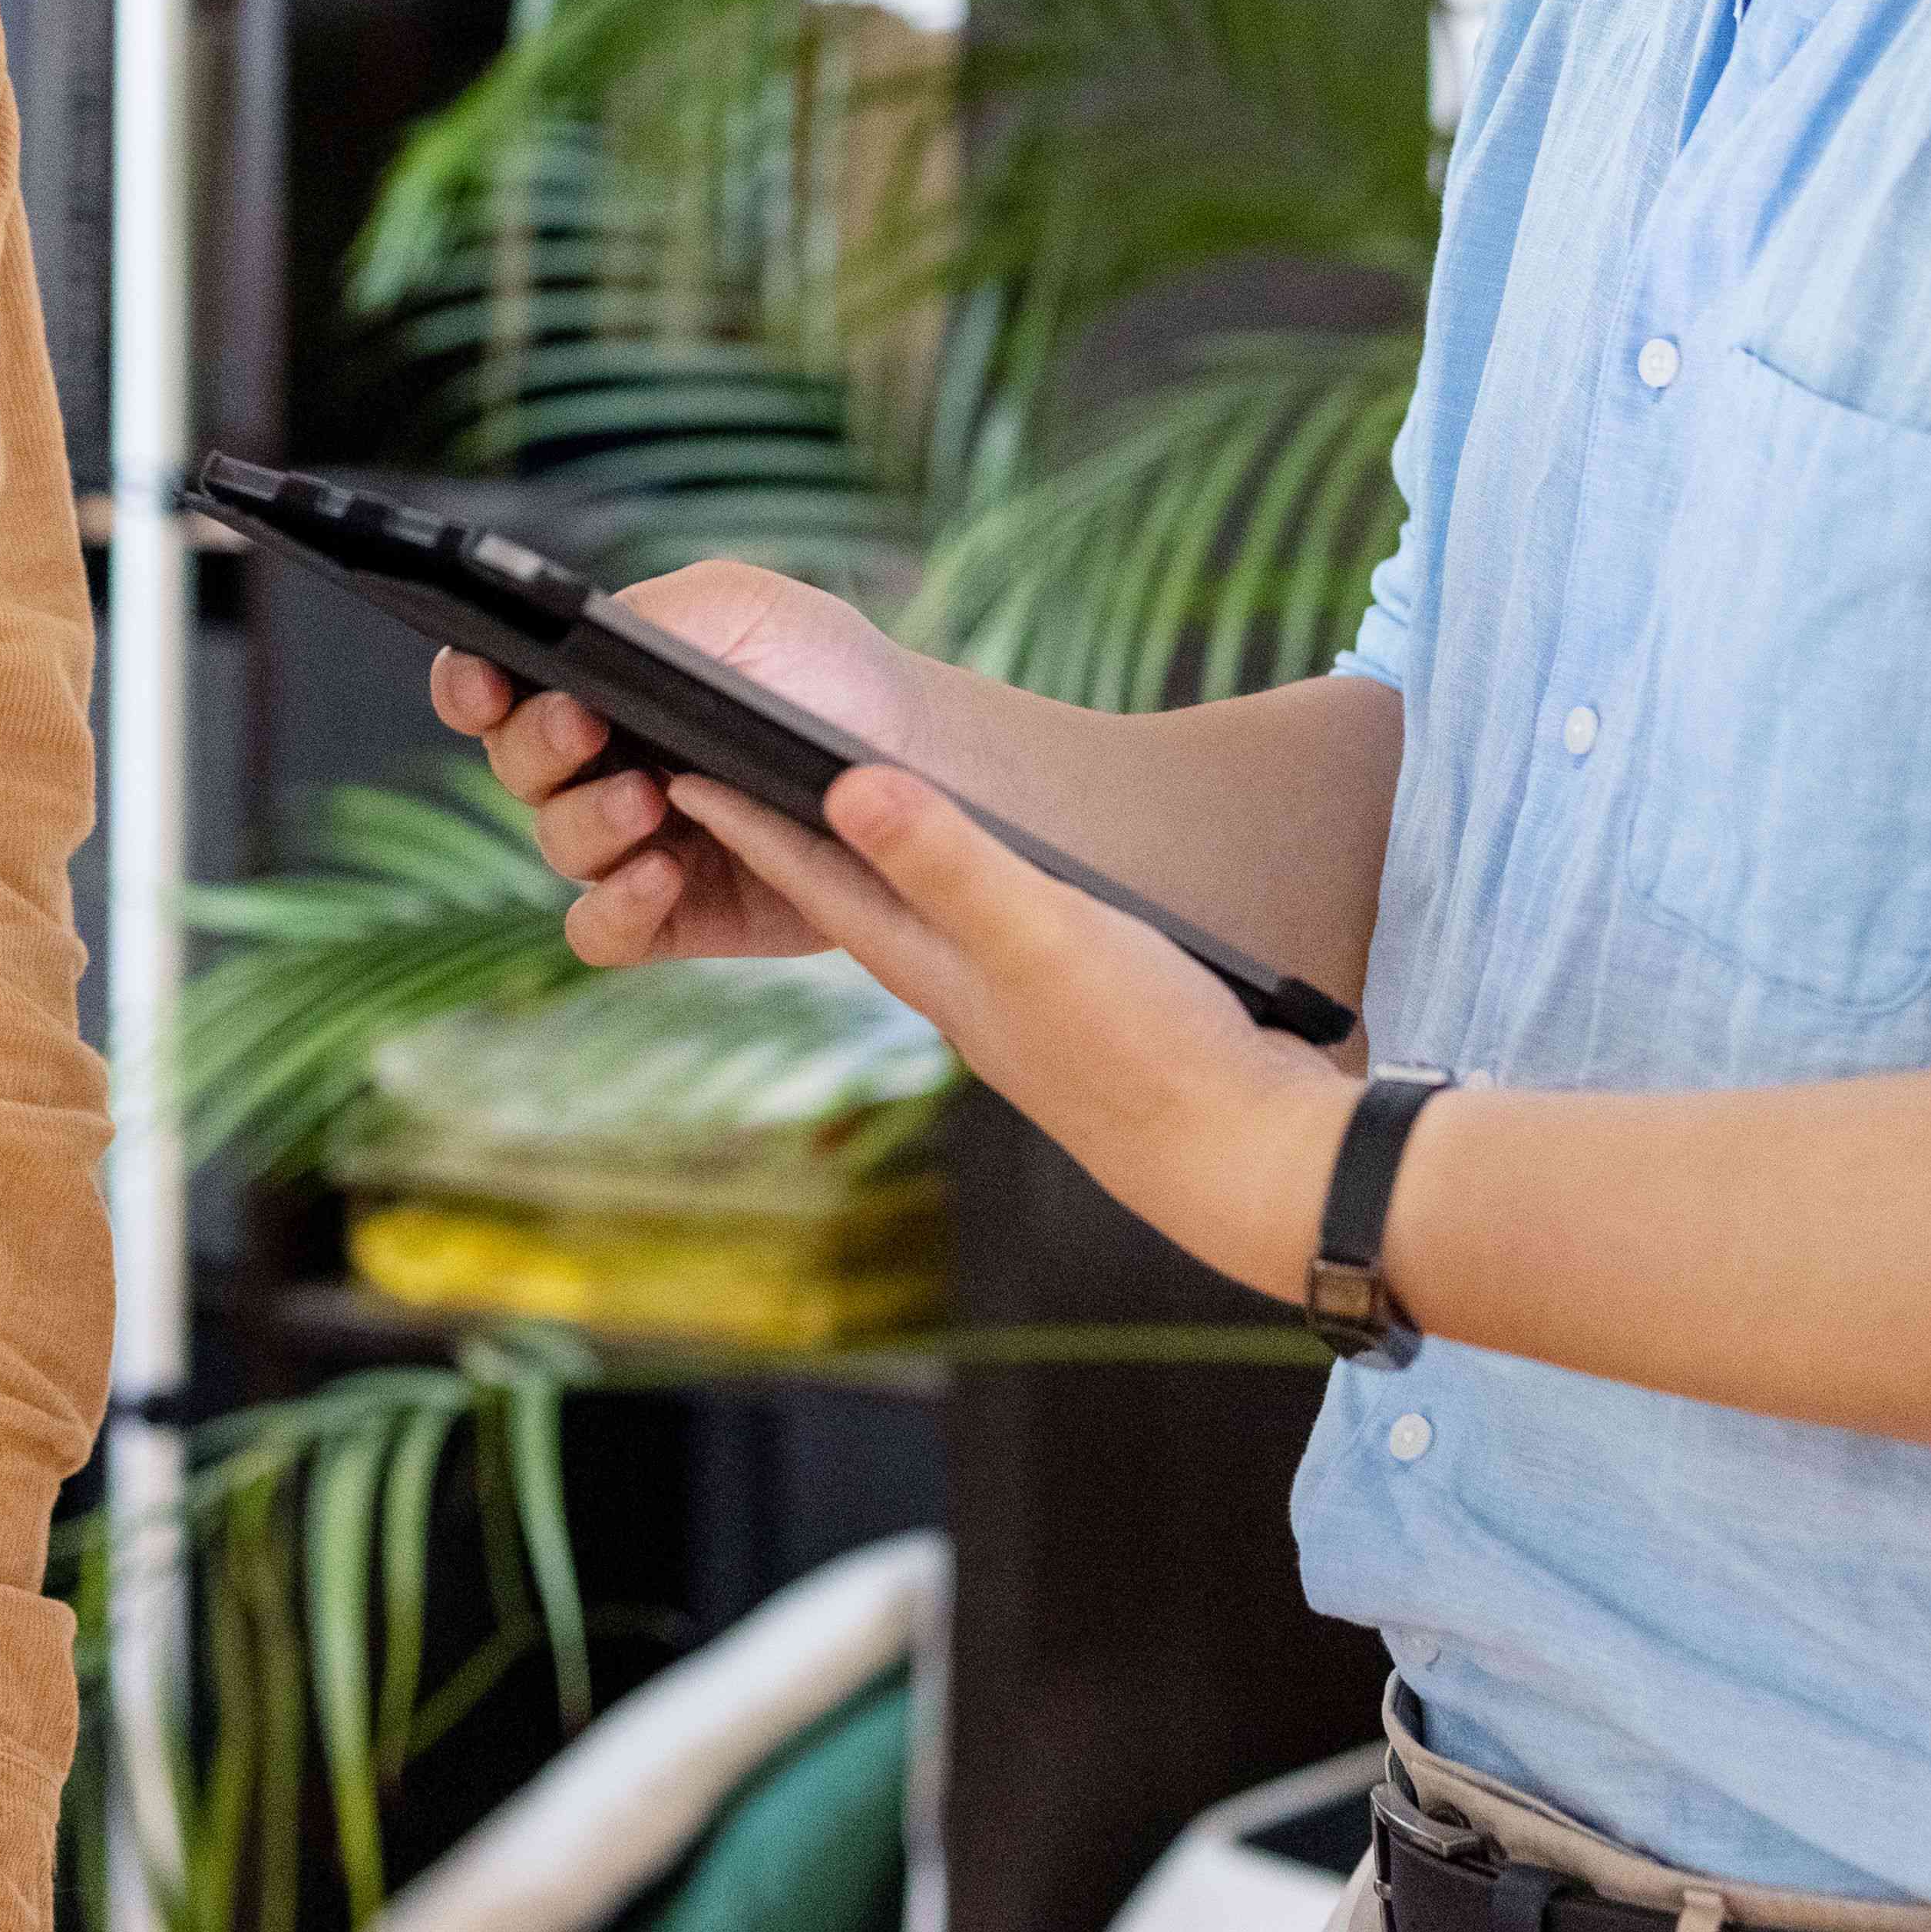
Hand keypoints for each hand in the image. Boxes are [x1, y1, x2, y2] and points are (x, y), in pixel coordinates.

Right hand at [429, 559, 931, 969]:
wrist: (919, 758)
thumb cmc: (824, 668)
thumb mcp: (741, 610)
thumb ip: (648, 620)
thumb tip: (572, 645)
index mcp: (597, 684)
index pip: (495, 688)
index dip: (468, 685)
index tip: (483, 679)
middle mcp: (600, 765)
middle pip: (514, 766)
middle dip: (537, 744)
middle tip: (587, 727)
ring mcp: (634, 844)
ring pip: (557, 845)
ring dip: (588, 822)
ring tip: (651, 801)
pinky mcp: (676, 915)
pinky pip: (601, 933)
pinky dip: (613, 909)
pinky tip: (661, 875)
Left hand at [668, 759, 1359, 1304]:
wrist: (1247, 1162)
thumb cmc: (1148, 1048)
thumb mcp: (1043, 932)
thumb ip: (950, 862)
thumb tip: (847, 786)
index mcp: (937, 967)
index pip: (818, 881)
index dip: (750, 823)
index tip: (682, 769)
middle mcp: (961, 994)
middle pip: (852, 905)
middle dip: (790, 845)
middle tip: (737, 781)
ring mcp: (1016, 1016)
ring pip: (919, 929)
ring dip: (876, 876)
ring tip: (846, 827)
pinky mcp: (1075, 1025)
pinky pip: (985, 947)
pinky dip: (959, 905)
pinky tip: (983, 899)